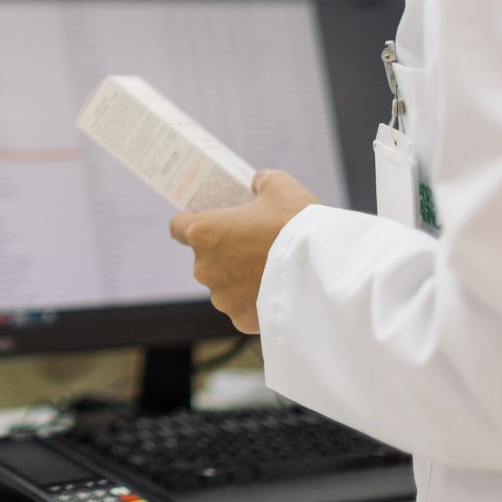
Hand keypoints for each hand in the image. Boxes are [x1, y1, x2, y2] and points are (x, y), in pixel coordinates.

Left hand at [169, 170, 317, 334]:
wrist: (323, 270)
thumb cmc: (295, 223)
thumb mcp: (280, 186)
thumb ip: (261, 181)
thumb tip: (257, 183)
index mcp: (203, 232)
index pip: (178, 227)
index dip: (190, 222)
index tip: (208, 223)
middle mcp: (204, 267)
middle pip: (205, 258)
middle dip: (225, 252)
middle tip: (254, 244)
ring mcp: (221, 297)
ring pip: (225, 285)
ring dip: (240, 278)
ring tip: (270, 269)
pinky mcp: (240, 320)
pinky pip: (244, 307)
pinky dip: (257, 301)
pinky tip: (279, 291)